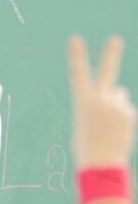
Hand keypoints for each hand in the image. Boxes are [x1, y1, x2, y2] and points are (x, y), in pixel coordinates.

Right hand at [69, 35, 135, 168]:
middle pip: (107, 71)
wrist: (100, 164)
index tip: (75, 39)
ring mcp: (116, 105)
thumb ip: (100, 105)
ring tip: (109, 127)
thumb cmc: (87, 147)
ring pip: (119, 96)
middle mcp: (100, 99)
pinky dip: (124, 118)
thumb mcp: (87, 122)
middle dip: (110, 54)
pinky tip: (118, 132)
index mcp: (82, 102)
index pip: (78, 74)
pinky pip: (126, 109)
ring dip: (117, 106)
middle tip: (115, 40)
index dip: (76, 56)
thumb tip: (119, 94)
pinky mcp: (129, 112)